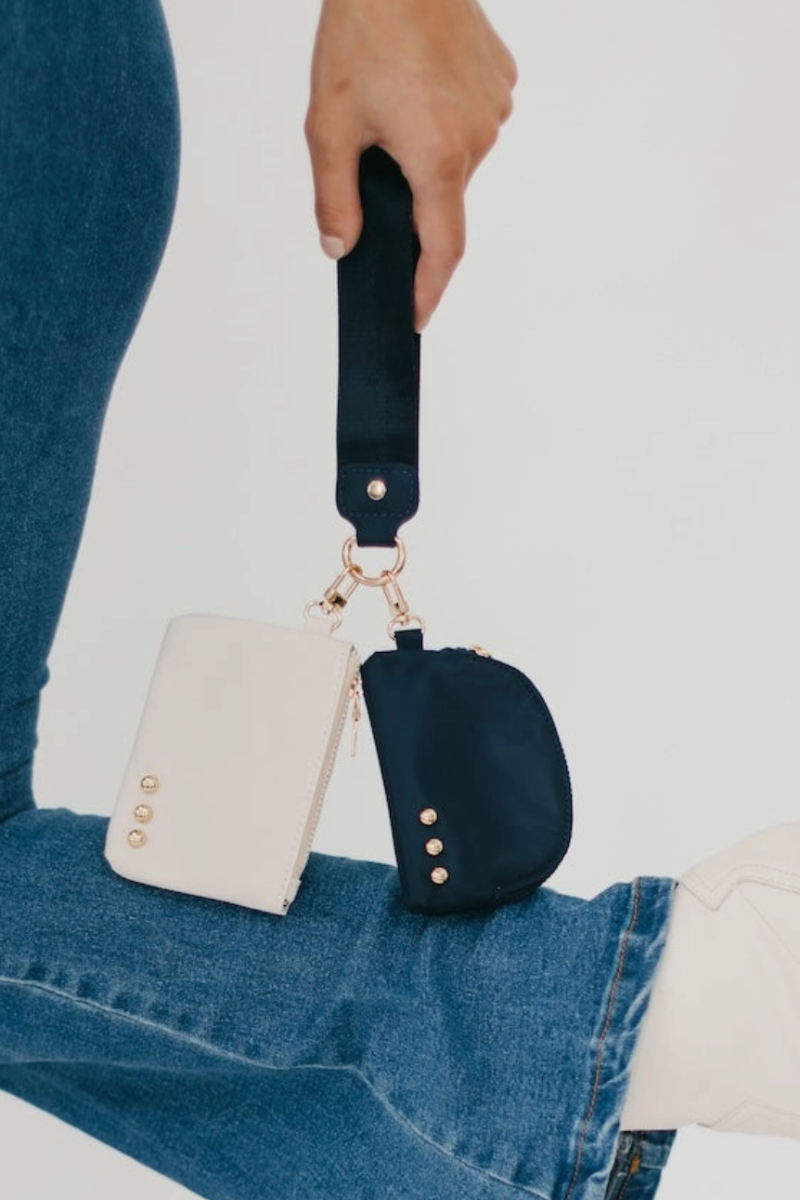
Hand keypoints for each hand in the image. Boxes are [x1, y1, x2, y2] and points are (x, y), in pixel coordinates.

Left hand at [305, 0, 516, 330]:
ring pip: (456, 157)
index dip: (428, 290)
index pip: (442, 250)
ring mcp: (495, 106)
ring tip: (393, 101)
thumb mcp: (329, 126)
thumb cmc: (364, 30)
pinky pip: (472, 119)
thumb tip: (340, 247)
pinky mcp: (502, 78)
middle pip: (443, 197)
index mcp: (439, 158)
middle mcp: (479, 138)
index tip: (416, 315)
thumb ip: (334, 199)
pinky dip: (443, 117)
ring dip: (425, 149)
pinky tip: (417, 83)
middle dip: (409, 189)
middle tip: (372, 148)